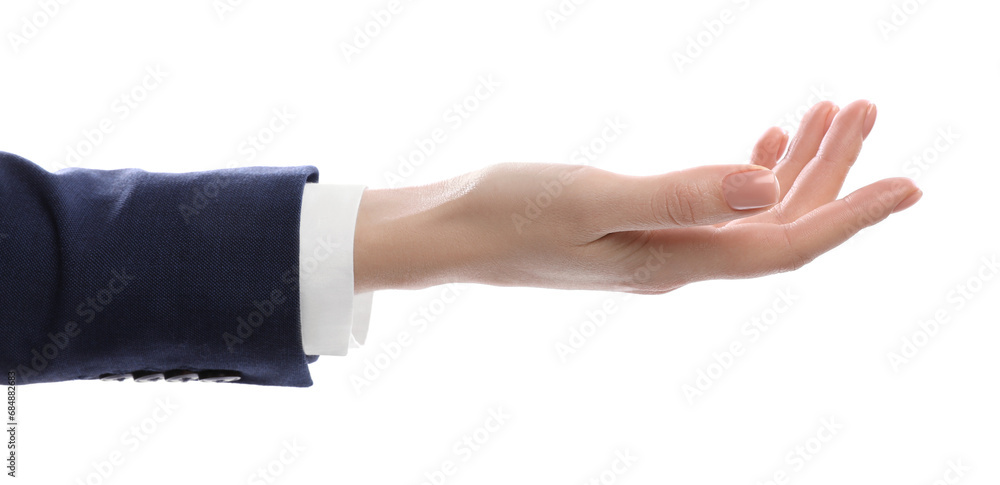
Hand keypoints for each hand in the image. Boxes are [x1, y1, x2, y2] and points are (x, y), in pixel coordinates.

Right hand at [353, 100, 921, 293]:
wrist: (447, 233)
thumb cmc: (506, 213)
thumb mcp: (590, 198)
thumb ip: (677, 195)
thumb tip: (765, 188)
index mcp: (675, 262)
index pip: (785, 246)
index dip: (850, 217)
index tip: (911, 184)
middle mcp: (677, 262)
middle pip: (778, 225)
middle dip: (832, 173)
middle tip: (864, 106)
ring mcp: (658, 246)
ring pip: (750, 213)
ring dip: (794, 166)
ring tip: (829, 110)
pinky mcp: (636, 228)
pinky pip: (715, 206)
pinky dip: (748, 171)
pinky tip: (763, 142)